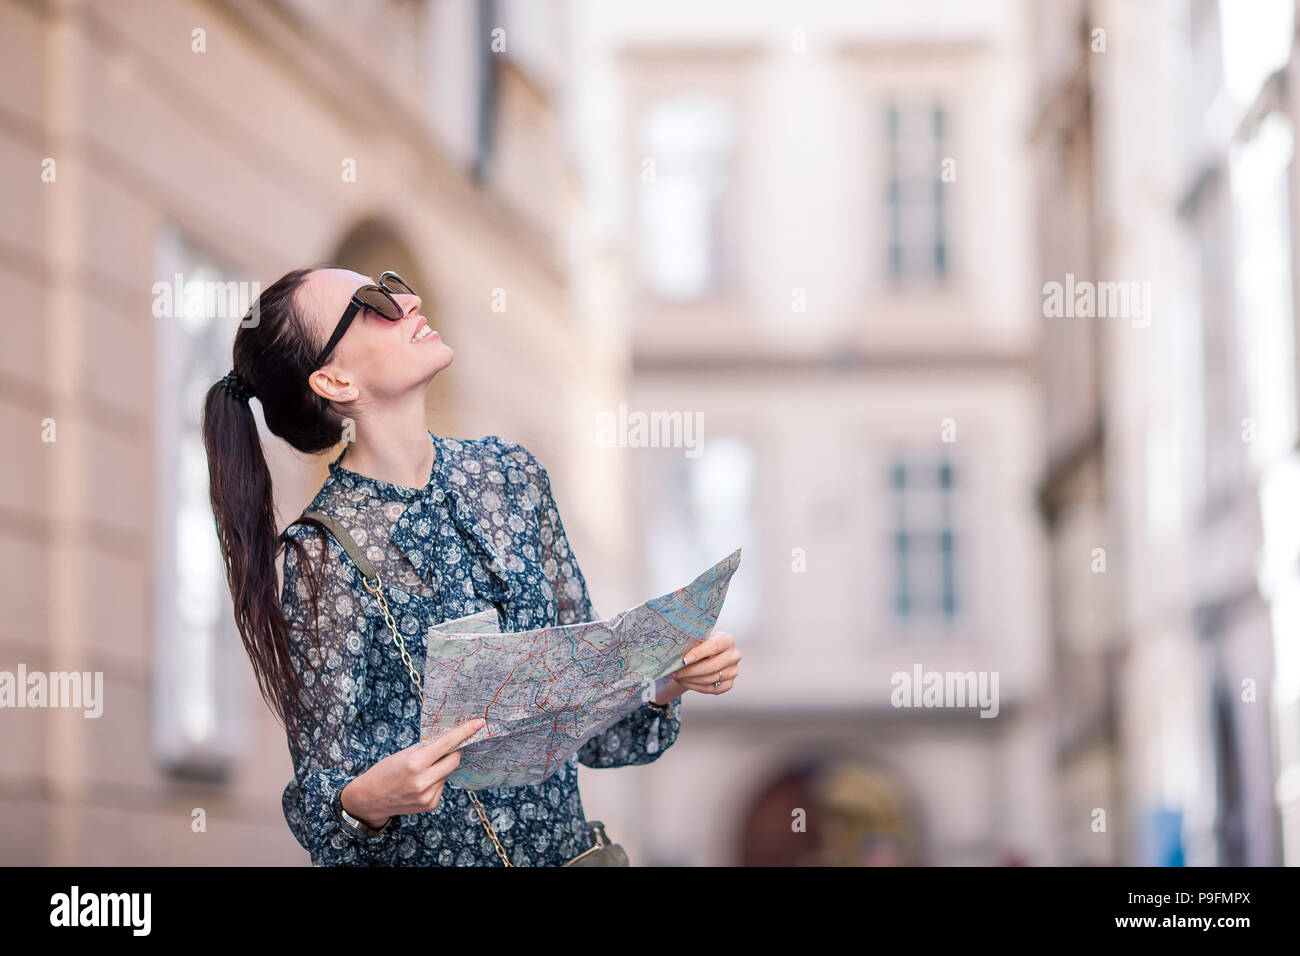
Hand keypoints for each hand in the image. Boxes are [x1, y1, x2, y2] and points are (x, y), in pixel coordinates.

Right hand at [341, 717, 484, 828]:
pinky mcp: (430, 805)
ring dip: (441, 767)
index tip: (479, 723)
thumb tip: (451, 741)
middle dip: (455, 751)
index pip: (446, 744)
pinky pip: (442, 786)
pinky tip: (422, 782)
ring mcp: (428, 796)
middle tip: (451, 746)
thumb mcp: (404, 754)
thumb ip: (427, 749)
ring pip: (447, 773)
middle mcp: (423, 782)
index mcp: (415, 763)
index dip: (464, 732)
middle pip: (454, 760)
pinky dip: (436, 780)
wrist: (370, 798)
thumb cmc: (385, 771)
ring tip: (423, 770)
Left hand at [668, 630, 739, 695]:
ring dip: (690, 680)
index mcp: (727, 640)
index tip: (685, 660)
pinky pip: (711, 689)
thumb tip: (675, 656)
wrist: (707, 656)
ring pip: (710, 679)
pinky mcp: (729, 684)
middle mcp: (734, 655)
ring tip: (677, 677)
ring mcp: (733, 671)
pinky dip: (696, 687)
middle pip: (712, 666)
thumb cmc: (701, 646)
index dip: (699, 653)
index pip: (714, 646)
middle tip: (675, 673)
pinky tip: (685, 682)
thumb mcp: (698, 641)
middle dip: (690, 671)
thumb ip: (692, 645)